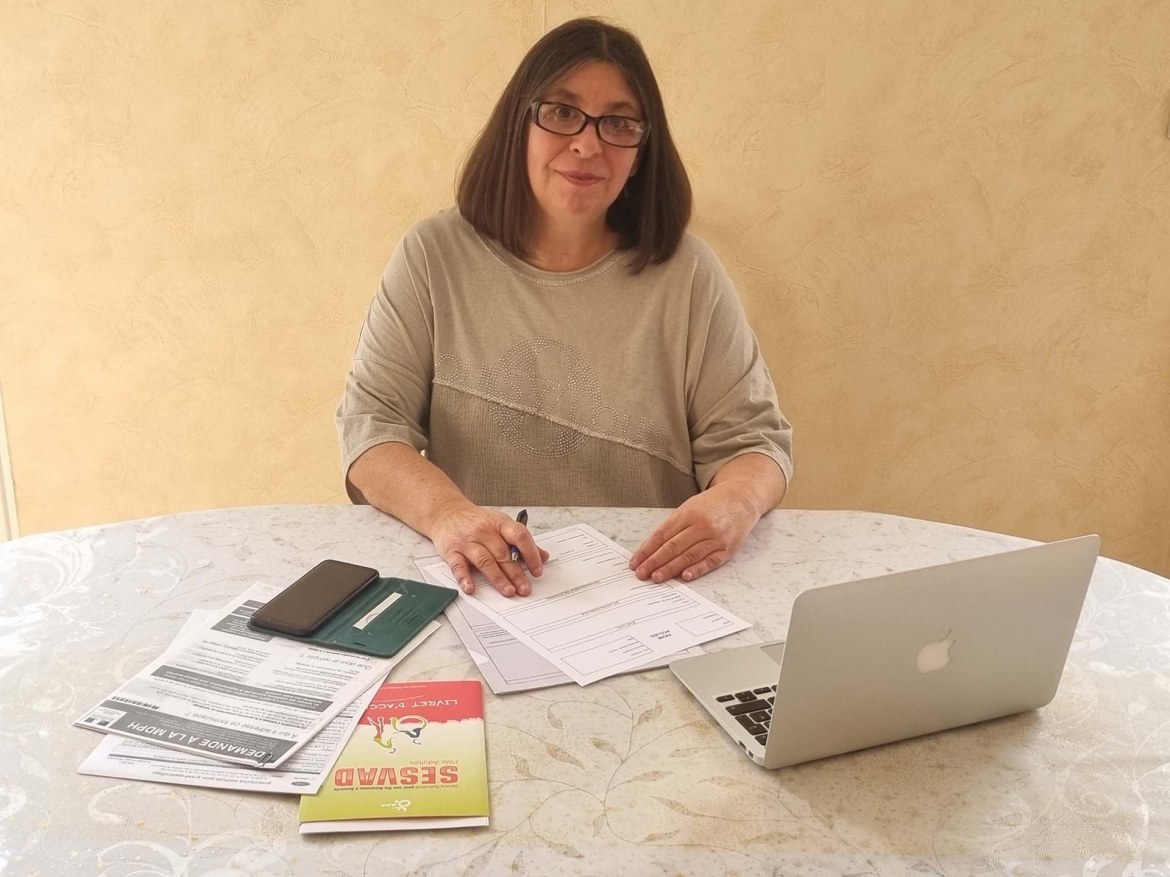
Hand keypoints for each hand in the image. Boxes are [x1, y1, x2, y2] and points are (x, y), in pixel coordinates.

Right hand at [430, 502, 547, 596]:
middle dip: (516, 573)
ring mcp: (467, 541)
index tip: (538, 570)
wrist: (446, 512)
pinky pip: (458, 566)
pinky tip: (471, 588)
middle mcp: (484, 531)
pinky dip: (465, 578)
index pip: (519, 536)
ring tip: (508, 591)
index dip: (531, 553)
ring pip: (485, 561)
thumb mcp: (501, 524)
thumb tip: (544, 556)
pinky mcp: (452, 551)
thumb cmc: (476, 521)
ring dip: (497, 578)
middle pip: (503, 554)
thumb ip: (521, 541)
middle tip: (525, 589)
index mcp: (500, 523)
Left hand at [629, 487, 758, 583]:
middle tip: (641, 574)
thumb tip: (651, 548)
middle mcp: (702, 525)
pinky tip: (685, 577)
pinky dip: (697, 570)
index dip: (647, 550)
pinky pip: (710, 562)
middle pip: (673, 547)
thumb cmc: (712, 504)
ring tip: (656, 578)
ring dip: (671, 569)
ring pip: (689, 556)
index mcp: (688, 513)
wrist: (742, 498)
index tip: (635, 561)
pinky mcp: (727, 549)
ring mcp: (716, 538)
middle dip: (654, 562)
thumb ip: (673, 526)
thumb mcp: (689, 507)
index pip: (662, 535)